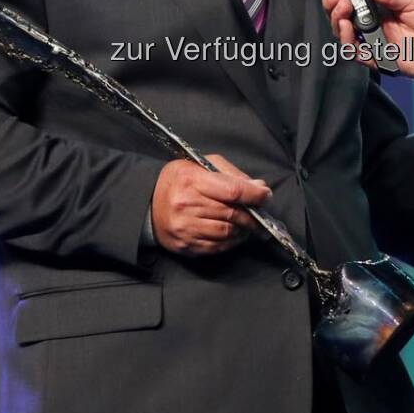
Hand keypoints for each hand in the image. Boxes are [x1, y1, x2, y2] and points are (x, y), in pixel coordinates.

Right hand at [150, 154, 271, 255]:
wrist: (148, 202)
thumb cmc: (178, 181)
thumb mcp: (201, 165)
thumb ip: (231, 174)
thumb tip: (258, 187)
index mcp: (191, 180)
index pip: (232, 191)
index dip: (254, 195)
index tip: (266, 196)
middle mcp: (186, 205)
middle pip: (232, 213)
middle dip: (252, 214)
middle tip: (260, 213)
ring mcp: (185, 228)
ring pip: (227, 232)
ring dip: (243, 230)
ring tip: (248, 224)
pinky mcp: (185, 245)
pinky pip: (216, 247)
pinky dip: (231, 242)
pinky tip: (234, 234)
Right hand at [311, 0, 413, 91]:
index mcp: (383, 6)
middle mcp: (376, 24)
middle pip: (342, 14)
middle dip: (332, 2)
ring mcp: (376, 42)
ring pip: (344, 33)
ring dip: (337, 20)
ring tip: (343, 10)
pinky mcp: (380, 60)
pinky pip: (356, 54)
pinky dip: (348, 42)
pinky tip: (349, 28)